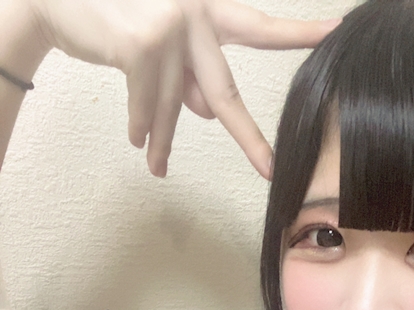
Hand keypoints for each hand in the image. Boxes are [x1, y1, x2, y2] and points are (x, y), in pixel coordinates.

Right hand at [30, 0, 339, 176]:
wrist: (60, 2)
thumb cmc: (117, 19)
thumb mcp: (164, 44)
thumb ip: (190, 75)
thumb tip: (208, 112)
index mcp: (208, 9)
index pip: (260, 27)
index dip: (297, 33)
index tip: (334, 31)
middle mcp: (195, 14)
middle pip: (226, 93)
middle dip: (246, 139)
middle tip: (268, 168)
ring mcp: (170, 29)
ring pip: (175, 110)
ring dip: (162, 142)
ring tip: (158, 166)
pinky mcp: (143, 47)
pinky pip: (147, 105)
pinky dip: (139, 123)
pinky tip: (135, 136)